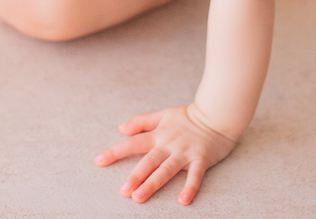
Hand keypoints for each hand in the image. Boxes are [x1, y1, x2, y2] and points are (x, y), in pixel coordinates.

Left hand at [95, 104, 236, 204]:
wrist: (216, 115)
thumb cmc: (188, 116)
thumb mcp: (162, 114)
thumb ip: (141, 121)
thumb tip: (121, 128)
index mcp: (158, 135)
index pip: (133, 143)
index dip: (115, 152)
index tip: (99, 161)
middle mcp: (169, 144)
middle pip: (149, 162)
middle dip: (135, 176)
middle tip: (123, 192)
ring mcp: (185, 152)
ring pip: (166, 170)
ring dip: (153, 184)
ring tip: (140, 197)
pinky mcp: (201, 159)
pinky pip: (195, 176)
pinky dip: (190, 188)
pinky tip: (183, 201)